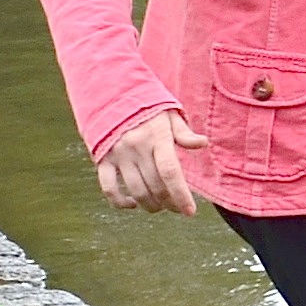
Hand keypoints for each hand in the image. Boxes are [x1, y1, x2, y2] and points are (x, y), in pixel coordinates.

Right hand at [93, 107, 212, 213]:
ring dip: (149, 205)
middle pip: (155, 186)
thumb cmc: (147, 107)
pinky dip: (120, 202)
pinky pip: (108, 188)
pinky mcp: (102, 159)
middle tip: (177, 207)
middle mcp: (137, 147)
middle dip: (169, 203)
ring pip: (136, 191)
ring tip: (159, 206)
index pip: (170, 172)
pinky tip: (132, 204)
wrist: (110, 93)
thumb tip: (203, 143)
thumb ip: (184, 133)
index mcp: (157, 137)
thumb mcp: (169, 114)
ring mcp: (118, 155)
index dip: (181, 195)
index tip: (190, 212)